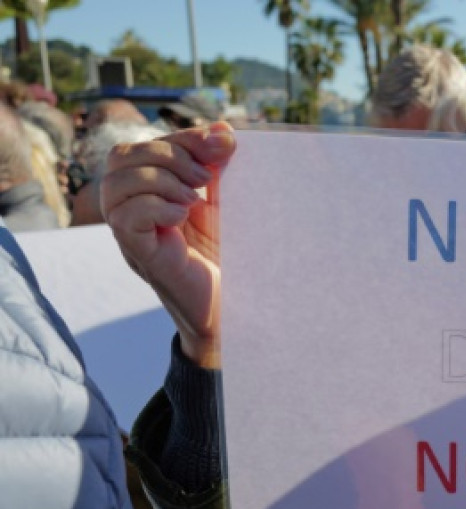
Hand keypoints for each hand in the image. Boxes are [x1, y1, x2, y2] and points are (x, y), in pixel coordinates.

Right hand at [102, 122, 235, 367]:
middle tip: (205, 179)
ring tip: (195, 200)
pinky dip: (155, 207)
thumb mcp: (228, 203)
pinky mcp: (141, 256)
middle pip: (120, 157)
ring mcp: (133, 235)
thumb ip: (221, 166)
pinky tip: (183, 217)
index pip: (146, 146)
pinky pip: (124, 218)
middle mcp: (135, 211)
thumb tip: (224, 130)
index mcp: (153, 193)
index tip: (223, 144)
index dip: (181, 137)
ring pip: (115, 184)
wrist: (238, 310)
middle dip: (167, 155)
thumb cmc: (232, 258)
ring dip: (161, 180)